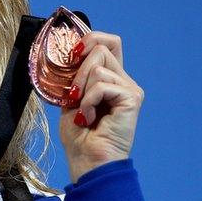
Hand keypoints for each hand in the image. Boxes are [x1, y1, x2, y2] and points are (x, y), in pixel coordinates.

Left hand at [59, 32, 144, 182]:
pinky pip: (102, 84)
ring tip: (84, 112)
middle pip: (102, 47)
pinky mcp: (132, 98)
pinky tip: (90, 118)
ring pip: (98, 66)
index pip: (108, 42)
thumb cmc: (78, 135)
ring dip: (81, 90)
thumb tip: (68, 52)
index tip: (72, 55)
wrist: (87, 161)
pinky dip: (88, 101)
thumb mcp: (70, 98)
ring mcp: (130, 89)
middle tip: (73, 95)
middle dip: (78, 69)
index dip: (90, 39)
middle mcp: (123, 80)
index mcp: (110, 78)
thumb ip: (74, 76)